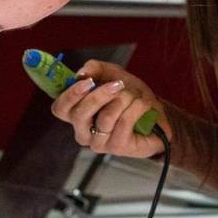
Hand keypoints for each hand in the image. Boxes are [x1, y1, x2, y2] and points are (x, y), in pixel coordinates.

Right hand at [49, 59, 167, 161]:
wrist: (158, 113)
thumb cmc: (131, 96)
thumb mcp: (112, 74)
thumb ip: (95, 69)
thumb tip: (82, 73)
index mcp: (76, 113)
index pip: (60, 109)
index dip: (70, 95)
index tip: (89, 82)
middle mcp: (83, 132)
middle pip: (79, 114)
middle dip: (101, 95)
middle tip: (118, 84)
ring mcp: (99, 143)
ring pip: (104, 117)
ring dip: (124, 100)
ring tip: (135, 96)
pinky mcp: (117, 148)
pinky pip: (123, 123)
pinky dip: (136, 108)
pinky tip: (143, 105)